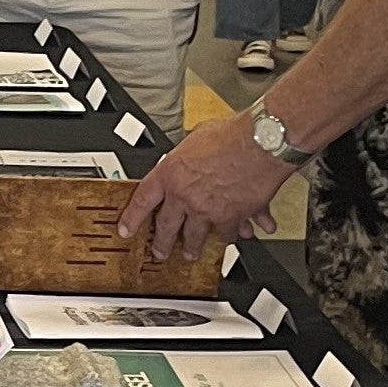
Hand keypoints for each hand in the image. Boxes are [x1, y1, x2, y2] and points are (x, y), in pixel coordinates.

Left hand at [119, 109, 290, 261]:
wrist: (261, 142)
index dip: (132, 218)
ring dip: (194, 247)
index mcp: (171, 172)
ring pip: (196, 236)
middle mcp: (186, 195)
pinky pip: (230, 232)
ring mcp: (208, 210)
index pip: (143, 200)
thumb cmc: (233, 133)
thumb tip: (191, 156)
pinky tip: (241, 235)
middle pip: (167, 226)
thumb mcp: (198, 136)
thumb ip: (190, 154)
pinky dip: (237, 234)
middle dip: (162, 243)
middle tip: (160, 251)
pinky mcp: (231, 218)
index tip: (126, 229)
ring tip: (192, 252)